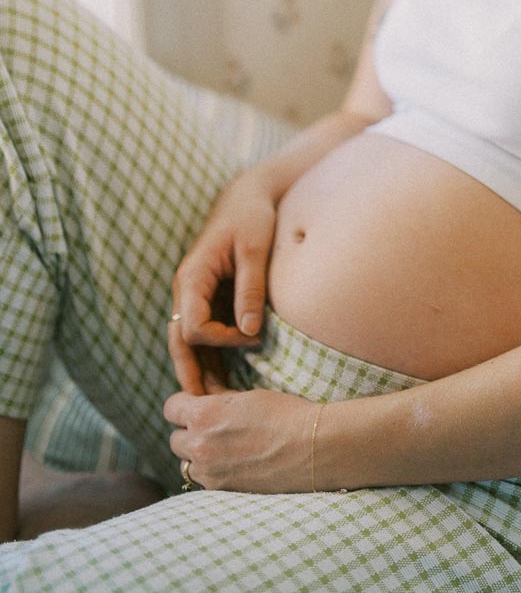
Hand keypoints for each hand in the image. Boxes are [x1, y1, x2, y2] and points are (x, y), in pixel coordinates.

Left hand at [164, 385, 317, 492]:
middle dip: (189, 431)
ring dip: (198, 455)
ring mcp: (210, 473)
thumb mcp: (246, 397)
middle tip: (212, 426)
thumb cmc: (284, 414)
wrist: (312, 448)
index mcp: (204, 416)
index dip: (183, 404)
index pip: (170, 408)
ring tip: (224, 446)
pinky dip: (212, 472)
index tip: (195, 404)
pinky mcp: (223, 492)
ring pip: (187, 463)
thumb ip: (217, 398)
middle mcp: (200, 446)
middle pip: (175, 439)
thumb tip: (201, 393)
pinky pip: (204, 481)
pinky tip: (234, 463)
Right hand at [169, 172, 278, 393]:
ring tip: (217, 405)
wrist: (247, 197)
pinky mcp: (208, 301)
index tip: (253, 337)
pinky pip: (203, 336)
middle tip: (206, 410)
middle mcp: (186, 291)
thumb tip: (249, 331)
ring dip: (200, 373)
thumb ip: (251, 288)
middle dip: (191, 376)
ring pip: (187, 345)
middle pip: (178, 344)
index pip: (192, 327)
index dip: (221, 340)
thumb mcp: (255, 248)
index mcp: (192, 277)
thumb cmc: (252, 217)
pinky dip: (211, 358)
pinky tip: (226, 381)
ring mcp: (194, 297)